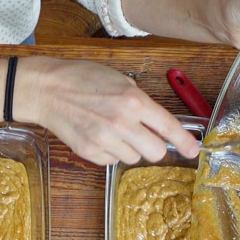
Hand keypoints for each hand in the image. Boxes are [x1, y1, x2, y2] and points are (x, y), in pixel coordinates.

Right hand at [15, 57, 198, 165]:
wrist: (47, 90)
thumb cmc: (81, 79)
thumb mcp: (119, 80)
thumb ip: (141, 102)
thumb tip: (158, 123)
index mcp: (134, 101)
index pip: (168, 127)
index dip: (184, 142)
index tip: (192, 151)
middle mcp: (122, 123)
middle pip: (155, 152)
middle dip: (153, 146)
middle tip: (143, 136)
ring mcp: (104, 140)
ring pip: (132, 158)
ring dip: (129, 148)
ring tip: (112, 130)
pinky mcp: (89, 151)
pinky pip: (111, 160)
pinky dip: (109, 151)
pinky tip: (97, 135)